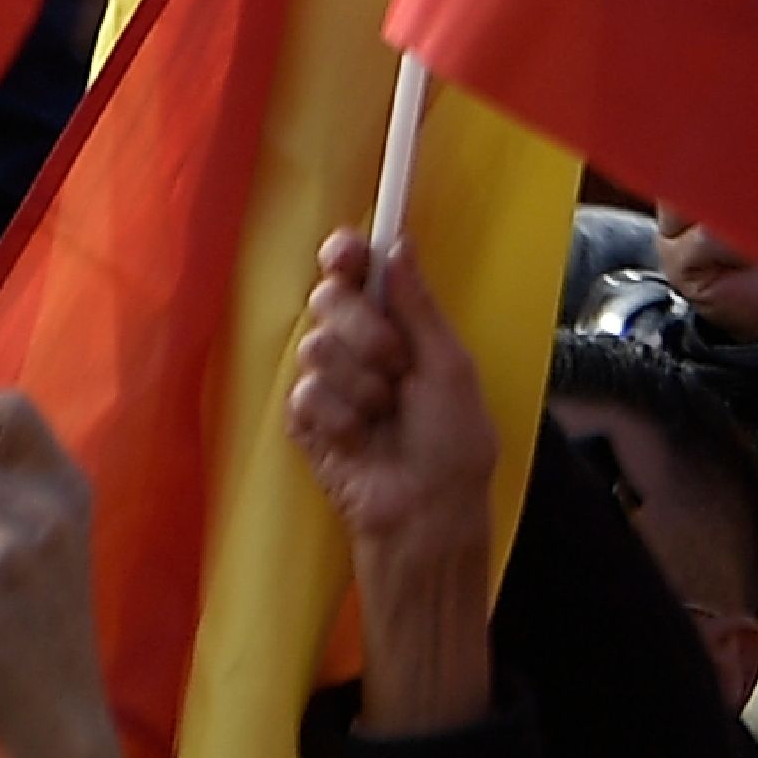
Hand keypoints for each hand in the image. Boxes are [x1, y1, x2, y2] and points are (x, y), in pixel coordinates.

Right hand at [284, 230, 496, 735]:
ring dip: (360, 383)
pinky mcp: (303, 422)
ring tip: (385, 414)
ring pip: (315, 347)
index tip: (344, 248)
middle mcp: (359, 346)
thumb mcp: (450, 366)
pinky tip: (359, 440)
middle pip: (329, 300)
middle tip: (396, 363)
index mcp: (400, 326)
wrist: (426, 513)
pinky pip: (305, 396)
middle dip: (366, 329)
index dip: (346, 256)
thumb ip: (420, 306)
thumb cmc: (454, 441)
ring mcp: (328, 383)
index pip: (359, 275)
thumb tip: (399, 244)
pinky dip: (340, 418)